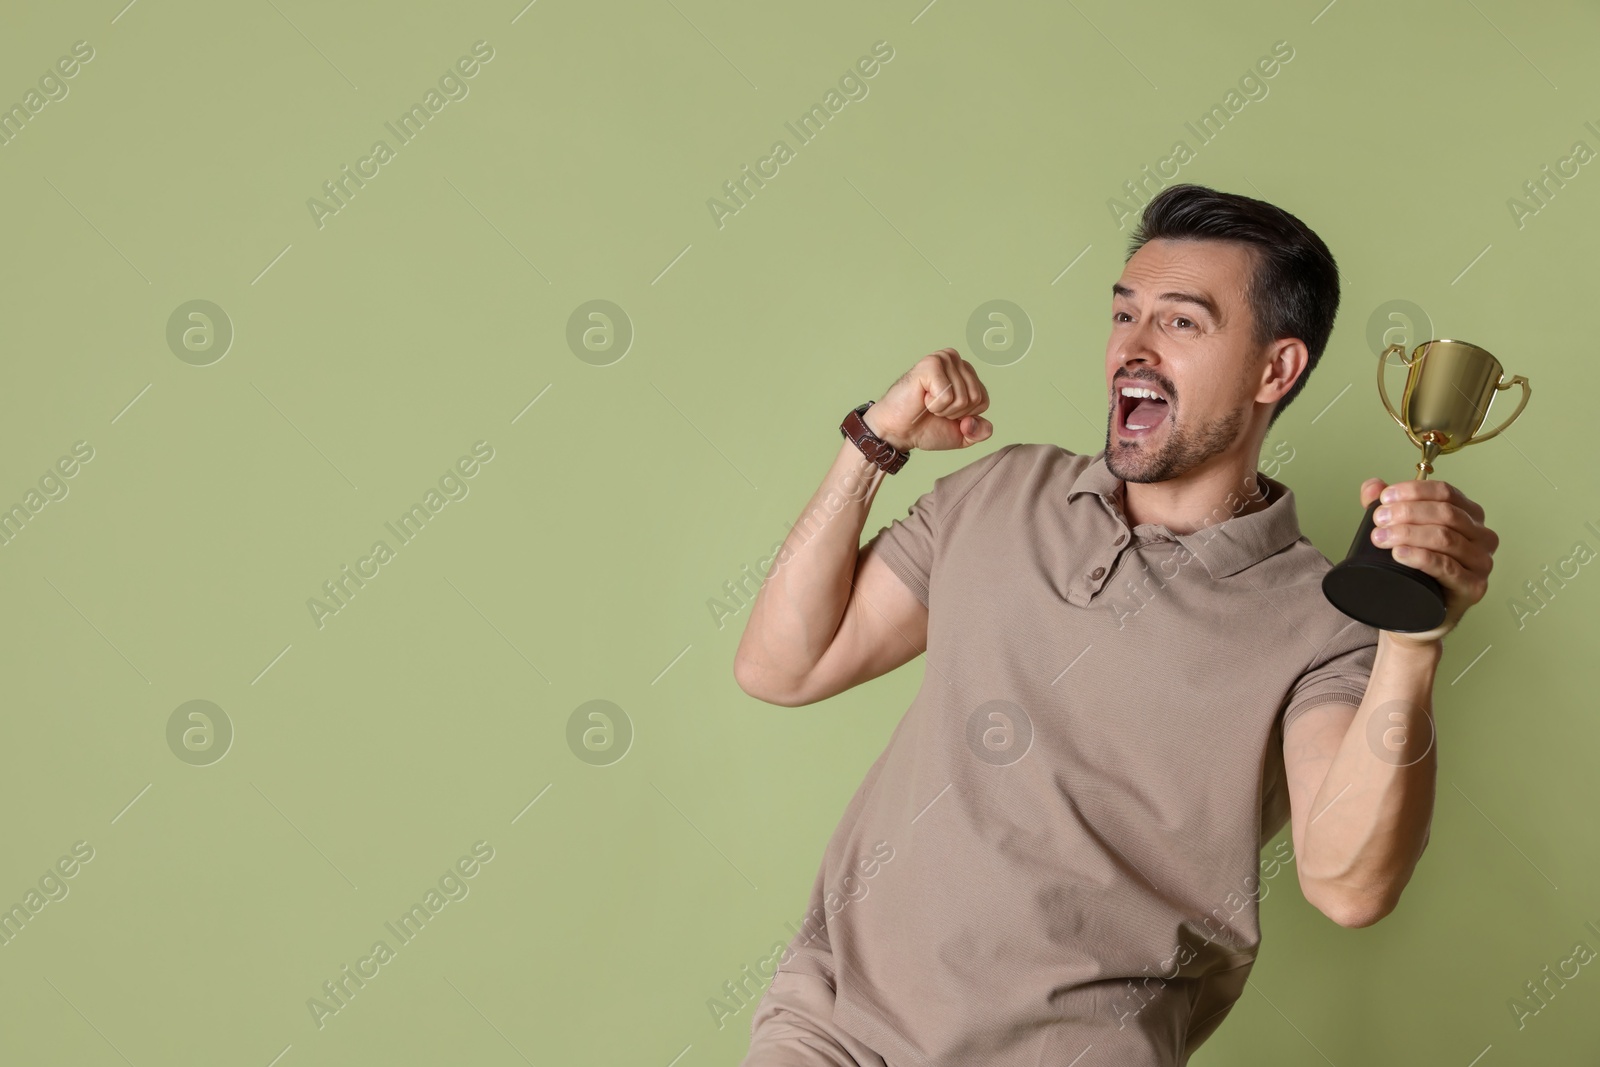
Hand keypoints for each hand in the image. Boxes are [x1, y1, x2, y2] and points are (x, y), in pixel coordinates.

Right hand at [863, 348, 992, 451]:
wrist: (897, 432)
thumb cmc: (925, 427)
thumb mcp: (962, 434)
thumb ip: (981, 431)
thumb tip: (974, 421)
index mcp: (965, 372)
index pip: (983, 400)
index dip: (965, 416)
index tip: (945, 413)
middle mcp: (955, 360)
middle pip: (976, 398)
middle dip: (955, 413)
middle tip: (934, 408)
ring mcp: (943, 359)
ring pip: (963, 397)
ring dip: (943, 409)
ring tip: (927, 403)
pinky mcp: (931, 364)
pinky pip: (948, 396)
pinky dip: (935, 405)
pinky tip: (922, 398)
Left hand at [1361, 476, 1499, 645]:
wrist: (1412, 617)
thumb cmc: (1411, 573)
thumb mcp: (1396, 534)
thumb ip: (1385, 507)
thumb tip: (1373, 486)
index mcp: (1468, 516)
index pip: (1445, 493)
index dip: (1413, 491)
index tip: (1384, 498)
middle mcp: (1481, 537)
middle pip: (1445, 514)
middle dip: (1407, 513)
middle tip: (1378, 520)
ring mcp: (1480, 563)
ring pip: (1445, 538)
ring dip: (1409, 534)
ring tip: (1381, 538)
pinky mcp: (1473, 588)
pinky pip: (1447, 568)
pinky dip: (1421, 557)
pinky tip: (1400, 554)